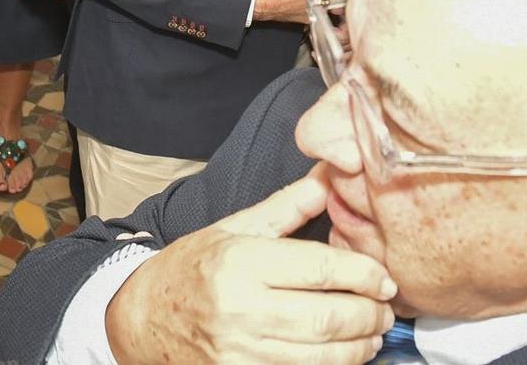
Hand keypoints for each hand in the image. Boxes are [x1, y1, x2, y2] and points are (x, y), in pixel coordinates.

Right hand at [105, 169, 395, 363]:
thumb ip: (284, 209)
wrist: (141, 318)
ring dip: (358, 346)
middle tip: (386, 307)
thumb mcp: (231, 229)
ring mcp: (240, 351)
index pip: (319, 269)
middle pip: (327, 316)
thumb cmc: (189, 269)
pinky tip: (344, 355)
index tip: (384, 276)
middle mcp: (240, 309)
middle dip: (369, 314)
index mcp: (240, 262)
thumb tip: (327, 178)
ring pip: (320, 355)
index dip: (363, 273)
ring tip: (372, 333)